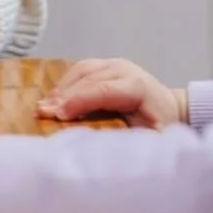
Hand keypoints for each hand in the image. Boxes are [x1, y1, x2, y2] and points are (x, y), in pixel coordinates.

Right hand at [37, 59, 181, 129]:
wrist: (169, 107)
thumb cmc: (161, 126)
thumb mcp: (154, 138)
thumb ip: (133, 141)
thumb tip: (107, 148)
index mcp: (137, 87)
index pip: (104, 91)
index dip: (80, 101)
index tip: (59, 115)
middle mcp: (124, 70)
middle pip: (88, 80)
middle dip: (64, 97)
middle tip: (42, 113)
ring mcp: (113, 64)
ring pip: (81, 71)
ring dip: (60, 89)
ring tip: (43, 107)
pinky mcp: (104, 66)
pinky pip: (80, 70)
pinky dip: (64, 83)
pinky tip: (53, 98)